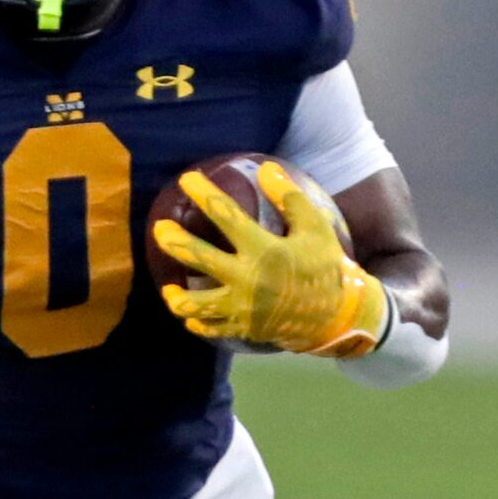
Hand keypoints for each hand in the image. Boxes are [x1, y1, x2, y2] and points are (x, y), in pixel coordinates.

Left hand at [153, 161, 389, 356]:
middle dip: (175, 242)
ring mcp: (242, 308)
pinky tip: (190, 315)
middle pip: (199, 259)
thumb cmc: (326, 267)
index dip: (204, 195)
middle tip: (160, 229)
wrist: (337, 317)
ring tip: (168, 289)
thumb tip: (266, 170)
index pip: (226, 216)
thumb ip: (290, 199)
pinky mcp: (243, 329)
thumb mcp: (315, 228)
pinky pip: (211, 328)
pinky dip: (197, 322)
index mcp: (264, 251)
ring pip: (196, 304)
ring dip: (178, 296)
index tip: (186, 181)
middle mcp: (247, 280)